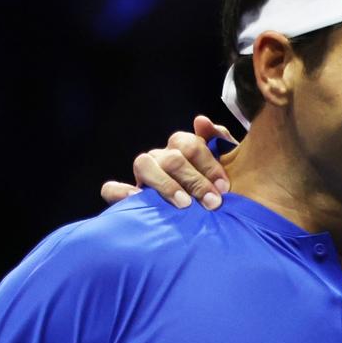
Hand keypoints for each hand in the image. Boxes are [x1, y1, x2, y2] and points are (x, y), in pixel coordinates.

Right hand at [100, 115, 236, 209]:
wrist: (215, 221)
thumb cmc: (219, 192)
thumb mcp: (229, 167)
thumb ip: (221, 141)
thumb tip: (201, 121)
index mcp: (183, 149)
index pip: (189, 144)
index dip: (208, 164)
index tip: (224, 186)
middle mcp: (162, 159)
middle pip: (172, 158)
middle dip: (195, 180)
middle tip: (212, 202)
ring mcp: (144, 177)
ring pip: (143, 164)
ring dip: (166, 184)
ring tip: (184, 204)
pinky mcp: (128, 197)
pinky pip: (112, 190)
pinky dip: (120, 192)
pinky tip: (136, 200)